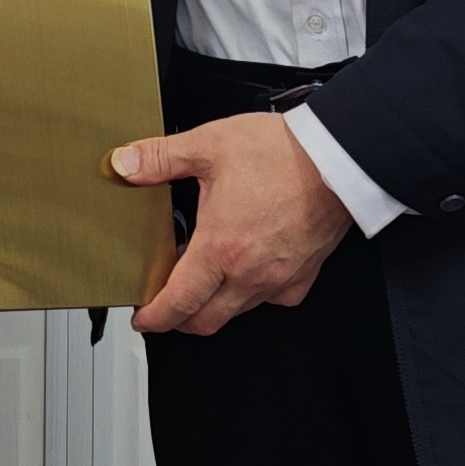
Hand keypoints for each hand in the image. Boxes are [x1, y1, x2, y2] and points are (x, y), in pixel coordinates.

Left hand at [113, 112, 352, 336]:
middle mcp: (250, 273)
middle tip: (166, 305)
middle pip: (206, 320)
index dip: (155, 318)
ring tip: (204, 276)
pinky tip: (246, 268)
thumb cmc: (284, 153)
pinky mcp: (304, 275)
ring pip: (238, 310)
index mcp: (221, 247)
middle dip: (180, 319)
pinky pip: (272, 298)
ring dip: (215, 303)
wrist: (339, 157)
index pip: (178, 302)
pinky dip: (252, 293)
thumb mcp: (209, 145)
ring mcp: (279, 278)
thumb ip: (161, 158)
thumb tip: (125, 165)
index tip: (143, 319)